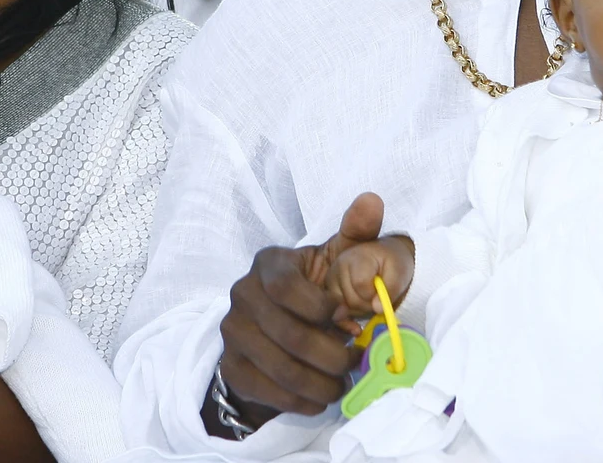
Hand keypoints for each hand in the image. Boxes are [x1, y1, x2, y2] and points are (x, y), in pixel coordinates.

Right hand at [213, 195, 386, 420]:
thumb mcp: (341, 257)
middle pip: (289, 335)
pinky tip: (319, 398)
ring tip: (341, 383)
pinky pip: (267, 392)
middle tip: (353, 362)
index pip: (286, 288)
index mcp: (269, 263)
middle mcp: (242, 294)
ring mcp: (232, 333)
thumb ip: (359, 231)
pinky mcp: (231, 367)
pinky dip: (301, 401)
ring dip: (321, 383)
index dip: (321, 309)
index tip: (346, 318)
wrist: (288, 328)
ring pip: (281, 369)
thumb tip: (372, 200)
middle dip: (331, 356)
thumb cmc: (322, 288)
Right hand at [322, 233, 414, 334]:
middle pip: (351, 300)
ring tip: (370, 301)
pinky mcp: (328, 293)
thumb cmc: (392, 263)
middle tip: (378, 300)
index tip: (383, 293)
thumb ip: (391, 288)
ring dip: (359, 312)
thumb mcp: (399, 271)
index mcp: (356, 258)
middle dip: (368, 306)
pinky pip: (335, 316)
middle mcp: (338, 268)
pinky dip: (346, 324)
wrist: (383, 259)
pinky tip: (356, 328)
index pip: (360, 285)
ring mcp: (331, 281)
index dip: (374, 295)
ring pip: (342, 310)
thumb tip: (377, 309)